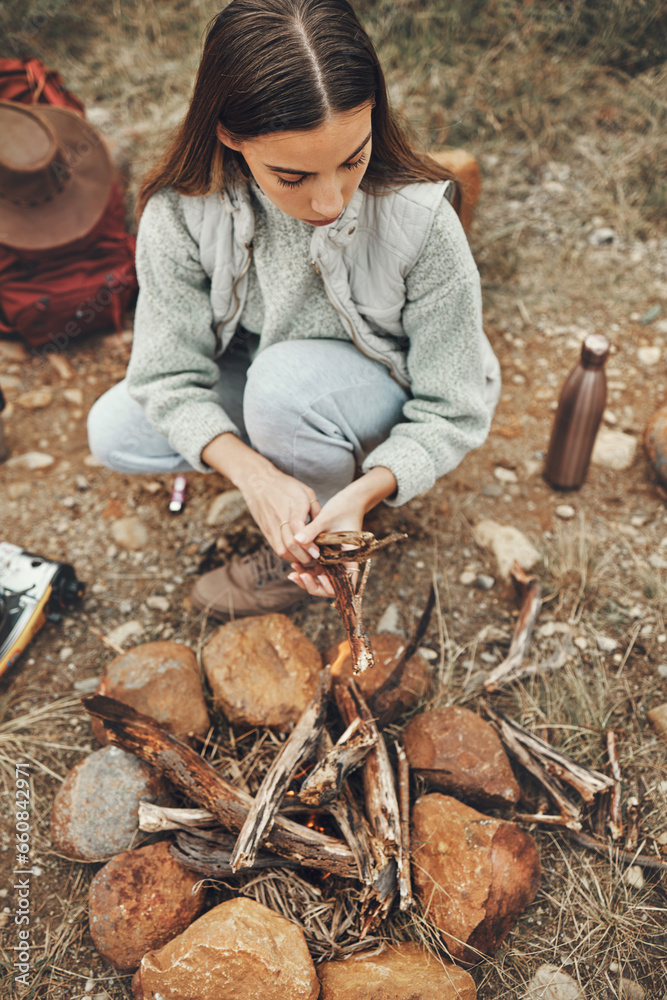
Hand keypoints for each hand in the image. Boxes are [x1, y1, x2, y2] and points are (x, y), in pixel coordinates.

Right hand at [241, 465, 322, 564]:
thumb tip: (324, 528)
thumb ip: (316, 510)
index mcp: (294, 505)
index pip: (298, 528)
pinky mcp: (266, 530)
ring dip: (295, 558)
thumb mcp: (306, 492)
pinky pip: (276, 547)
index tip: (317, 552)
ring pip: (282, 549)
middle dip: (305, 556)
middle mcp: (281, 516)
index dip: (308, 543)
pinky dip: (287, 554)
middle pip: (291, 543)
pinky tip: (295, 553)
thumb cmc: (286, 486)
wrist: (258, 481)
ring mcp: (271, 525)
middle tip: (315, 557)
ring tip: (305, 557)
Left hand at [286, 466, 396, 598]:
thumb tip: (297, 540)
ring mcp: (335, 560)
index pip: (345, 584)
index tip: (316, 578)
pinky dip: (307, 570)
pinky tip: (294, 565)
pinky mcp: (328, 555)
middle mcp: (344, 562)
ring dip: (308, 579)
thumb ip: (312, 530)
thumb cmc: (343, 507)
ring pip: (322, 579)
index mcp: (350, 557)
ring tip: (292, 573)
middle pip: (331, 586)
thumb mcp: (326, 518)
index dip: (331, 587)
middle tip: (297, 576)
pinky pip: (318, 569)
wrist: (349, 499)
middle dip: (314, 585)